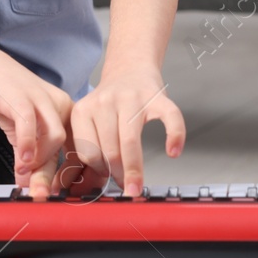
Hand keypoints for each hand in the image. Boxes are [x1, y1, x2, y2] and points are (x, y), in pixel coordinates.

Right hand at [0, 53, 73, 199]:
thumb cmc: (10, 100)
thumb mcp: (25, 132)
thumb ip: (31, 156)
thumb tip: (29, 184)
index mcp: (68, 114)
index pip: (80, 148)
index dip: (72, 173)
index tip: (61, 193)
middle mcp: (62, 106)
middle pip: (69, 147)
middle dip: (56, 176)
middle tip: (44, 196)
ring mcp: (43, 101)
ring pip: (55, 137)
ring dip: (41, 162)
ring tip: (25, 176)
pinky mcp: (22, 98)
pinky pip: (30, 124)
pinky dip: (27, 145)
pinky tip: (21, 160)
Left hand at [69, 65, 185, 196]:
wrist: (129, 70)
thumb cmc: (109, 104)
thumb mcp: (90, 120)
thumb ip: (87, 147)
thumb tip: (84, 186)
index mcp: (83, 110)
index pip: (87, 152)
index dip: (98, 172)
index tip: (107, 182)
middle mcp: (106, 102)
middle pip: (109, 150)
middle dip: (118, 175)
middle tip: (126, 188)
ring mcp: (132, 98)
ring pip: (130, 141)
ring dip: (135, 169)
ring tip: (137, 183)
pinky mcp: (157, 97)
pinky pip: (169, 118)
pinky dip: (174, 136)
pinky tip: (173, 152)